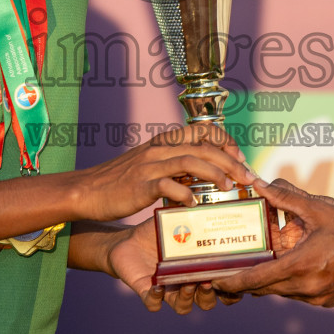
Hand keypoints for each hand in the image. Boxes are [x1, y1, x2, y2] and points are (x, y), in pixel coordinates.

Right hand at [75, 124, 254, 222]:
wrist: (86, 191)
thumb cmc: (120, 181)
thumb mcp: (150, 165)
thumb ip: (175, 164)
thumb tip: (204, 172)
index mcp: (164, 141)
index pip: (203, 129)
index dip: (226, 141)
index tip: (239, 159)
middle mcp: (159, 149)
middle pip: (203, 146)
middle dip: (231, 160)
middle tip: (247, 177)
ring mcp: (149, 166)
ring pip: (191, 160)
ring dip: (215, 173)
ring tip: (229, 187)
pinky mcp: (140, 185)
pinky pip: (168, 185)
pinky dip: (185, 193)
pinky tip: (194, 204)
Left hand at [106, 217, 240, 314]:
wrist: (128, 239)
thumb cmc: (158, 231)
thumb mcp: (178, 222)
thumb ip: (194, 216)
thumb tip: (210, 200)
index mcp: (199, 269)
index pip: (221, 285)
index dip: (230, 288)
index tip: (232, 277)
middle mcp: (186, 283)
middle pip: (206, 301)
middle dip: (208, 296)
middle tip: (208, 281)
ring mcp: (167, 290)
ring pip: (183, 307)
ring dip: (187, 299)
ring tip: (187, 283)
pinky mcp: (146, 292)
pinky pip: (154, 304)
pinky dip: (157, 299)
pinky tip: (157, 286)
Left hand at [212, 180, 333, 306]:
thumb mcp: (318, 208)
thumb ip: (285, 197)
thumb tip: (258, 182)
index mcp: (302, 266)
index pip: (256, 280)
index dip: (232, 282)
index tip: (214, 281)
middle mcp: (308, 288)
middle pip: (265, 289)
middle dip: (245, 282)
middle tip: (225, 272)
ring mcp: (319, 298)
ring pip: (281, 292)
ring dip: (268, 281)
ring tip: (254, 265)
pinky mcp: (328, 301)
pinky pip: (297, 294)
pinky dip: (287, 283)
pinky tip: (286, 267)